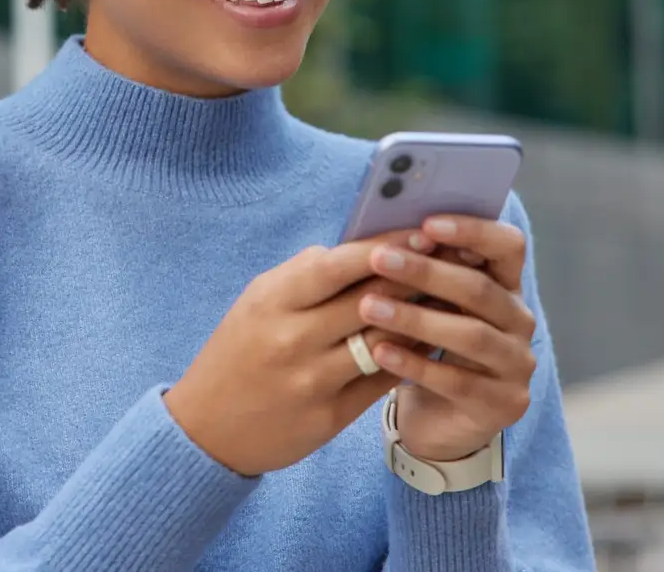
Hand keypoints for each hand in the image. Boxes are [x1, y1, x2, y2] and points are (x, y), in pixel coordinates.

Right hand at [163, 231, 442, 476]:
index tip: (421, 233)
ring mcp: (311, 381)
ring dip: (423, 318)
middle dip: (417, 277)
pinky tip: (432, 341)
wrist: (207, 430)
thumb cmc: (238, 353)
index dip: (384, 248)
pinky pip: (382, 381)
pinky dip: (410, 358)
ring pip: (384, 342)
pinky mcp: (329, 417)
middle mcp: (292, 340)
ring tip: (454, 298)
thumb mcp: (257, 303)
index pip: (336, 265)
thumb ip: (305, 275)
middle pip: (369, 301)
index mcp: (272, 302)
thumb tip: (362, 246)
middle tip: (456, 259)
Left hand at [356, 214, 535, 462]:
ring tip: (368, 306)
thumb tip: (384, 232)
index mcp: (507, 286)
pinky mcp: (504, 405)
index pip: (508, 246)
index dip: (473, 230)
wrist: (436, 420)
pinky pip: (457, 381)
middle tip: (379, 259)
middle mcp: (520, 322)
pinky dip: (415, 364)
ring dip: (416, 317)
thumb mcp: (426, 305)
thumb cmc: (426, 347)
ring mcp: (517, 366)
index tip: (426, 223)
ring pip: (470, 335)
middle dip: (427, 271)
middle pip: (480, 289)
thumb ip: (421, 271)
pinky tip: (378, 352)